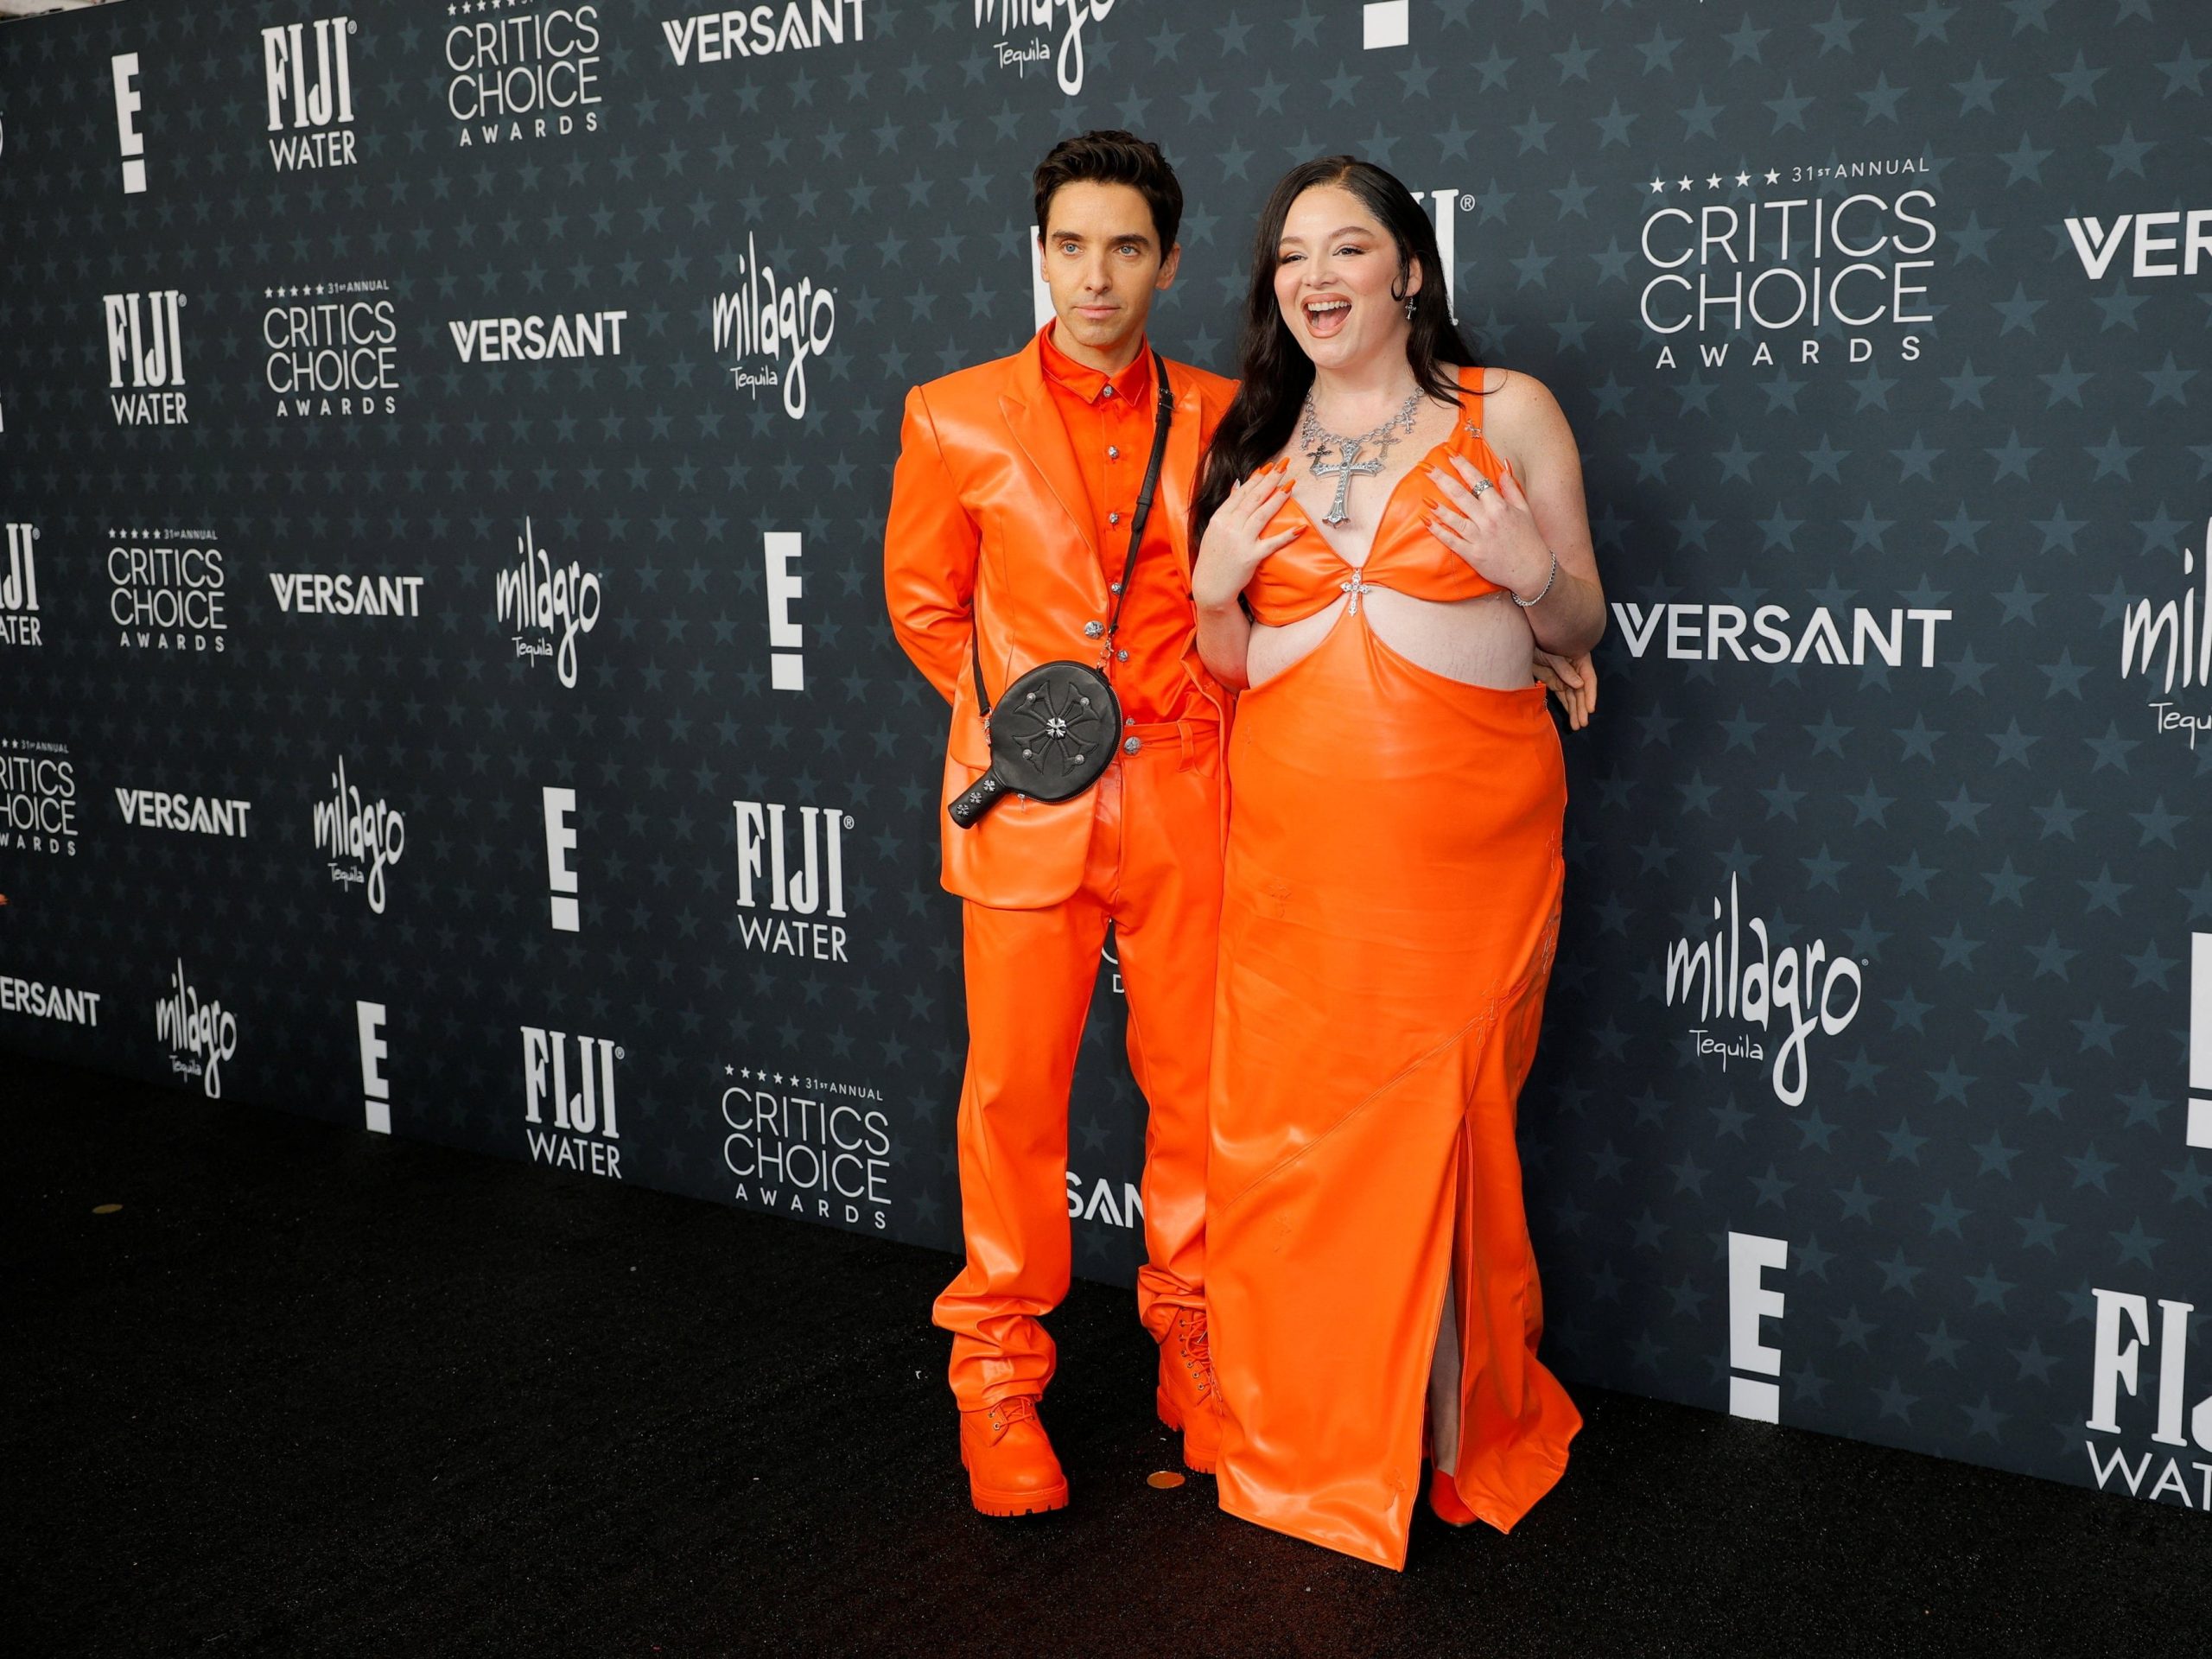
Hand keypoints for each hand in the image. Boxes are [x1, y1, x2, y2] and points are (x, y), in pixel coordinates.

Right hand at [1193, 459, 1300, 611]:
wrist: (1211, 586)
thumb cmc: (1213, 558)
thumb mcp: (1214, 529)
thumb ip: (1226, 508)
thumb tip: (1237, 486)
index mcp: (1219, 518)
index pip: (1241, 493)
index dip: (1256, 479)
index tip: (1268, 467)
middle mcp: (1229, 527)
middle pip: (1253, 499)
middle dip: (1270, 480)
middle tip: (1283, 467)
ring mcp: (1240, 541)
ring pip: (1262, 515)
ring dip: (1277, 499)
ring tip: (1290, 485)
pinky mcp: (1251, 557)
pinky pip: (1271, 543)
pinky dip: (1286, 535)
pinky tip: (1299, 527)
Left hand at [1423, 455, 1552, 601]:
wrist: (1532, 570)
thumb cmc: (1529, 539)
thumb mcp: (1524, 510)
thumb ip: (1511, 488)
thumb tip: (1503, 467)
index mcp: (1500, 506)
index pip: (1478, 481)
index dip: (1463, 466)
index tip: (1450, 454)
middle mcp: (1488, 519)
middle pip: (1461, 495)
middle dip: (1442, 480)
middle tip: (1426, 468)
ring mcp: (1479, 538)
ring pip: (1454, 518)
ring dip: (1437, 506)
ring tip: (1424, 497)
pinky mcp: (1472, 554)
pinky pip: (1452, 541)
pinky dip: (1439, 531)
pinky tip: (1427, 521)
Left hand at [1533, 649, 1596, 729]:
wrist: (1525, 642)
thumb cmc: (1543, 642)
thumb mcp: (1553, 655)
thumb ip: (1564, 669)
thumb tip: (1579, 685)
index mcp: (1580, 661)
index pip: (1589, 680)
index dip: (1590, 695)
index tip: (1590, 709)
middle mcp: (1576, 671)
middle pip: (1581, 692)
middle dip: (1581, 708)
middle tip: (1582, 723)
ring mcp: (1565, 678)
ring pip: (1572, 697)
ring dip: (1575, 711)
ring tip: (1577, 726)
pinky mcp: (1555, 683)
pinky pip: (1563, 697)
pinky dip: (1567, 707)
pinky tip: (1571, 718)